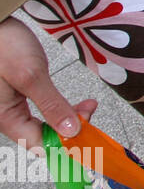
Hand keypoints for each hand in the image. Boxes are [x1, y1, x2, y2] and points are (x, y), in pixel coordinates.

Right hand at [0, 17, 95, 153]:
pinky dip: (58, 106)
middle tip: (90, 110)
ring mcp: (11, 104)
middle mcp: (6, 115)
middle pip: (42, 135)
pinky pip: (40, 109)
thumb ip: (51, 104)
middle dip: (69, 127)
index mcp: (5, 117)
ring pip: (43, 122)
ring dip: (66, 116)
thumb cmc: (3, 44)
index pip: (38, 144)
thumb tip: (71, 131)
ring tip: (86, 105)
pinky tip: (70, 101)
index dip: (65, 142)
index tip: (89, 131)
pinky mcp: (17, 93)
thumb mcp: (31, 75)